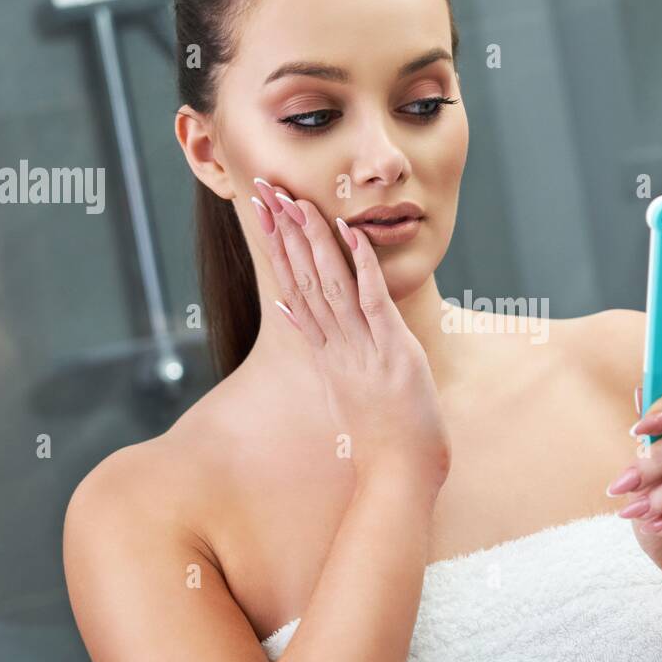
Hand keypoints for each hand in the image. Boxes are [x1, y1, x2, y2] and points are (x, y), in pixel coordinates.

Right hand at [251, 178, 451, 491]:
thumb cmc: (380, 433)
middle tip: (264, 189)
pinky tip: (350, 235)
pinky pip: (373, 302)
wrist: (400, 472)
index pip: (293, 286)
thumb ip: (316, 343)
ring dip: (314, 241)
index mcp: (325, 349)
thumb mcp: (340, 383)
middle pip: (304, 277)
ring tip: (296, 201)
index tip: (262, 210)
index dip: (277, 245)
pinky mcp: (393, 351)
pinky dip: (361, 267)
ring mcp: (363, 347)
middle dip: (284, 230)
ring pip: (331, 285)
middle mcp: (337, 343)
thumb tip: (287, 308)